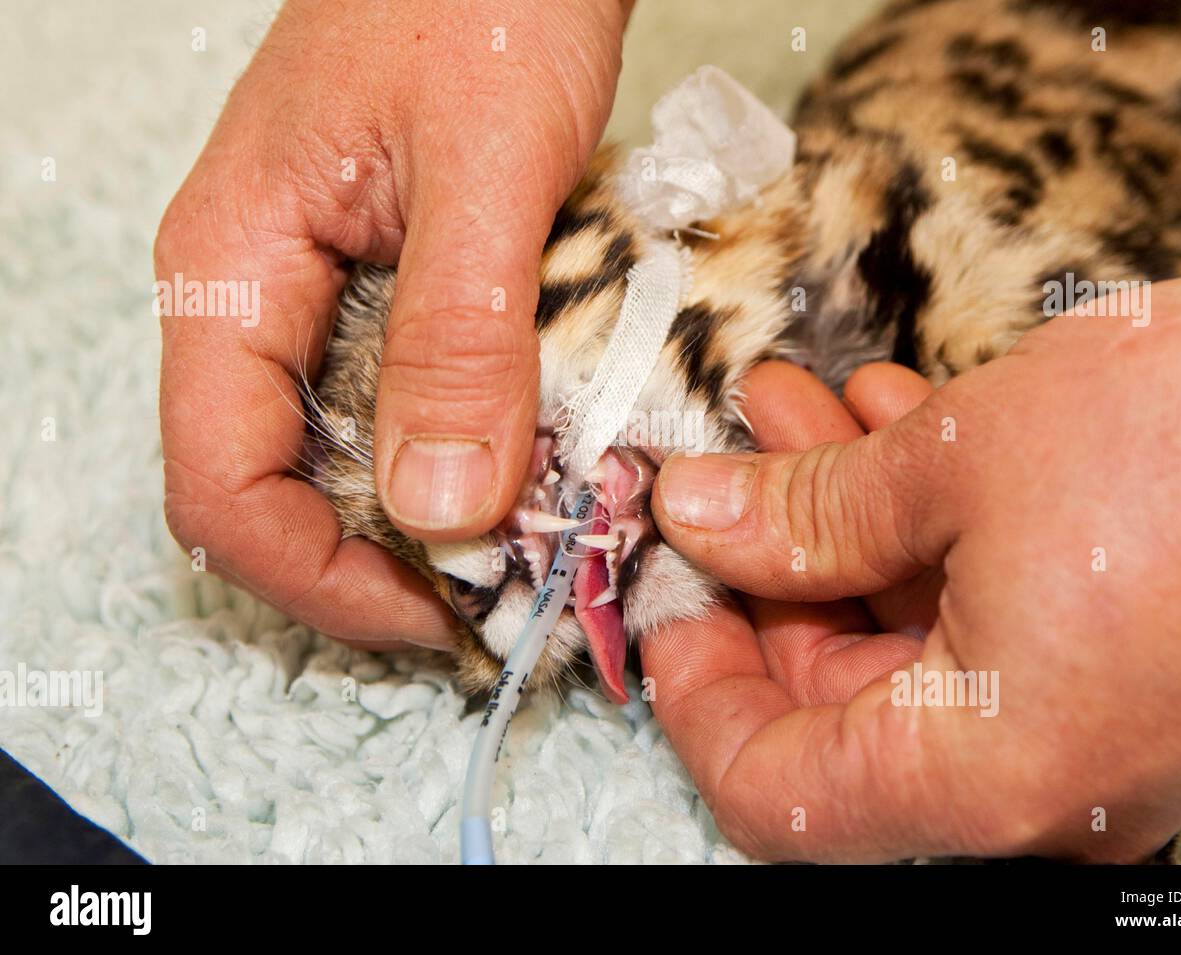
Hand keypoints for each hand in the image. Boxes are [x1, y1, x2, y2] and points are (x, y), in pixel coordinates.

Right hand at [156, 0, 629, 647]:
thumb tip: (439, 509)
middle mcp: (257, 300)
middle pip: (279, 490)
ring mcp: (318, 295)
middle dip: (385, 563)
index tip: (446, 615)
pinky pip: (402, 403)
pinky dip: (466, 450)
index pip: (223, 487)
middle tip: (508, 588)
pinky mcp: (384, 288)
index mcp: (233, 272)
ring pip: (347, 457)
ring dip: (433, 514)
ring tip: (537, 532)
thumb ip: (458, 338)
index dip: (323, 580)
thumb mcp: (486, 167)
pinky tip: (537, 457)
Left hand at [644, 277, 1180, 861]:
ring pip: (910, 639)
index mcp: (984, 775)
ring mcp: (1086, 731)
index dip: (695, 685)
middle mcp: (1037, 786)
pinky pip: (985, 618)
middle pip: (837, 701)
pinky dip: (925, 530)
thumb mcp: (956, 463)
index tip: (667, 582)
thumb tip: (697, 515)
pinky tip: (886, 429)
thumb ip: (805, 510)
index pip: (775, 789)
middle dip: (770, 562)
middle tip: (731, 453)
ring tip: (795, 408)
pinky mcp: (1123, 672)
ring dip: (844, 522)